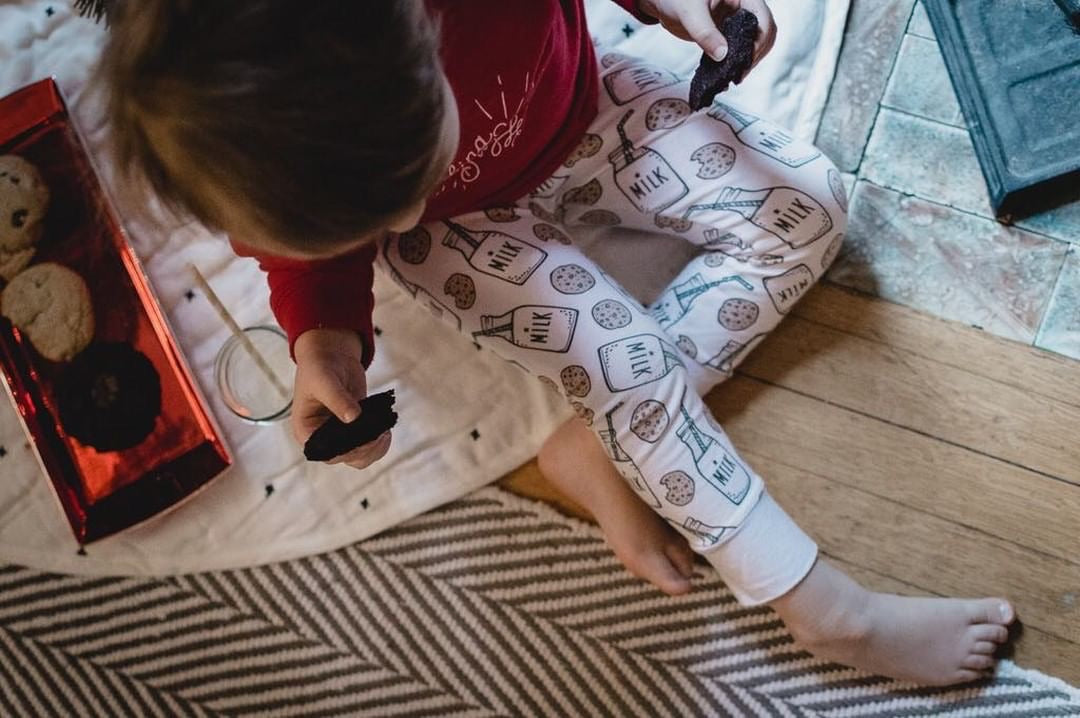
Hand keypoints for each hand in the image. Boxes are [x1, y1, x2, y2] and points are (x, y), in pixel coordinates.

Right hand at [292, 327, 390, 469]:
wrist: (332, 356)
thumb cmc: (320, 367)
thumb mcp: (324, 380)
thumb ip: (337, 399)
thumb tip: (354, 417)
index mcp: (306, 431)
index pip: (325, 453)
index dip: (346, 451)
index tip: (364, 438)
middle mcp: (322, 438)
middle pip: (345, 457)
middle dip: (364, 449)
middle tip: (380, 433)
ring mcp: (339, 435)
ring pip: (360, 456)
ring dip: (374, 448)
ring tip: (384, 432)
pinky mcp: (355, 429)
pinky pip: (369, 444)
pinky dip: (380, 441)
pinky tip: (386, 429)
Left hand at [638, 0, 776, 70]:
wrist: (662, 1)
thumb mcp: (689, 12)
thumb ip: (705, 32)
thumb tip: (722, 55)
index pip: (763, 18)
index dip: (759, 41)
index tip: (743, 61)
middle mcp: (743, 7)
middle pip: (764, 33)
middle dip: (755, 55)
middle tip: (738, 75)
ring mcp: (736, 21)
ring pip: (754, 43)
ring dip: (746, 61)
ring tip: (732, 78)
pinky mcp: (726, 34)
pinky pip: (737, 49)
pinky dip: (734, 63)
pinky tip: (725, 76)